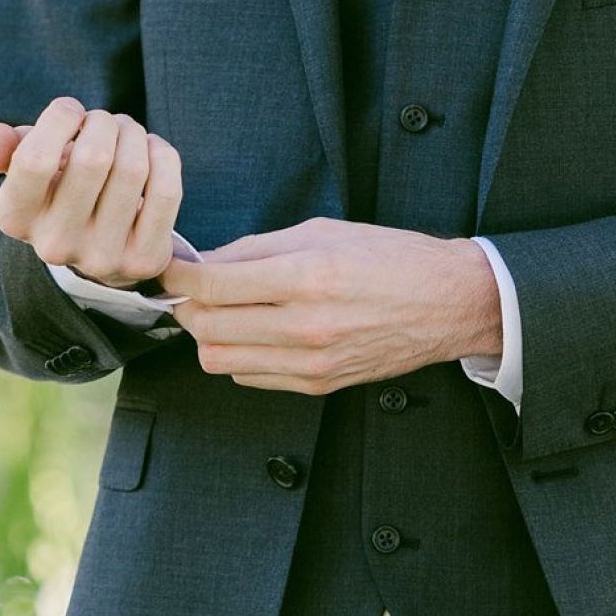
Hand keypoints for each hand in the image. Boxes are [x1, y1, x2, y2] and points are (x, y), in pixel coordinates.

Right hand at [0, 100, 182, 287]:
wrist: (101, 247)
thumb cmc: (60, 189)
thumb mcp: (26, 168)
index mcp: (16, 218)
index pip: (33, 159)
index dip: (60, 119)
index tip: (69, 110)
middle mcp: (54, 245)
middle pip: (92, 158)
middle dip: (104, 122)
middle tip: (105, 121)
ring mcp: (102, 258)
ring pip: (132, 169)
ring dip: (134, 134)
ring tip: (127, 133)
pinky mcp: (144, 259)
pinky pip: (165, 189)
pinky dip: (162, 155)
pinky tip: (151, 152)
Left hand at [157, 216, 500, 393]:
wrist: (445, 303)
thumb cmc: (388, 258)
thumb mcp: (321, 231)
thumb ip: (256, 248)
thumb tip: (204, 261)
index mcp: (307, 276)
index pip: (214, 285)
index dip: (179, 275)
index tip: (170, 266)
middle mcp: (306, 325)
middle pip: (207, 327)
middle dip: (187, 305)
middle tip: (190, 288)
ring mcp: (311, 362)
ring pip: (219, 360)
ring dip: (208, 335)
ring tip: (221, 311)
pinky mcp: (317, 384)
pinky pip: (249, 377)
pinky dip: (237, 354)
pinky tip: (254, 331)